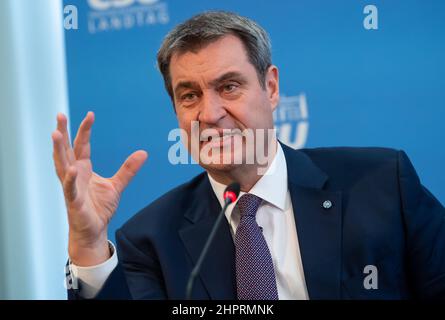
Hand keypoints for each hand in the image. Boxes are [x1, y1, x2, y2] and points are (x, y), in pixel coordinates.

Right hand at [52, 112, 147, 265]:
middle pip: (66, 150)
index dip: (85, 130)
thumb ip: (128, 169)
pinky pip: (70, 188)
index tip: (90, 115)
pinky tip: (71, 169)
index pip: (82, 145)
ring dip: (58, 150)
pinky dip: (70, 179)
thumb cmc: (99, 208)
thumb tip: (143, 153)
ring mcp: (71, 187)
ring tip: (56, 134)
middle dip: (63, 133)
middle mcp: (74, 175)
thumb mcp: (117, 185)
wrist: (95, 230)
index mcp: (83, 169)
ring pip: (62, 165)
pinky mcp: (74, 201)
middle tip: (60, 115)